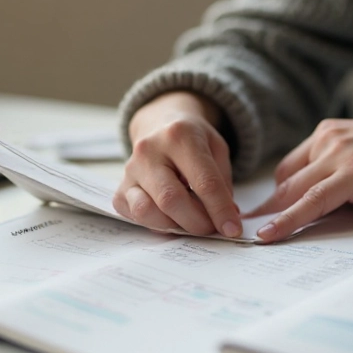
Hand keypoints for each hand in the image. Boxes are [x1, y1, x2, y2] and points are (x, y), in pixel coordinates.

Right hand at [113, 91, 240, 236]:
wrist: (160, 124)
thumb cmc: (193, 139)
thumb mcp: (217, 148)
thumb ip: (222, 182)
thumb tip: (227, 218)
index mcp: (180, 135)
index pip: (204, 181)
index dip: (220, 210)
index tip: (232, 229)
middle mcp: (149, 150)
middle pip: (171, 199)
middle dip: (197, 223)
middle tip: (212, 228)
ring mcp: (130, 170)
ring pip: (147, 211)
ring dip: (174, 225)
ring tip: (191, 221)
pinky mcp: (120, 189)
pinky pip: (135, 216)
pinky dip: (156, 224)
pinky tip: (171, 216)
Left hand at [247, 116, 352, 241]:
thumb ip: (342, 167)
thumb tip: (323, 196)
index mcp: (330, 131)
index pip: (292, 166)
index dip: (276, 193)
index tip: (261, 212)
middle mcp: (328, 138)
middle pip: (287, 180)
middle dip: (268, 208)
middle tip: (246, 228)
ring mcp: (340, 155)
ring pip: (293, 191)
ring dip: (271, 217)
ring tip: (252, 238)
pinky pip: (311, 202)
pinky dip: (288, 220)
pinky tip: (272, 234)